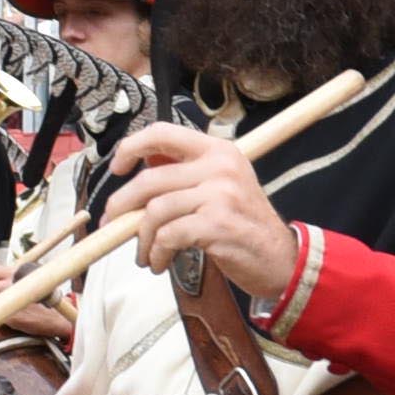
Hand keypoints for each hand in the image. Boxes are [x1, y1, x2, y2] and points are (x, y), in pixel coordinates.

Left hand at [106, 123, 297, 318]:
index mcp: (218, 150)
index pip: (162, 133)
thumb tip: (140, 164)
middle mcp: (220, 166)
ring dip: (141, 238)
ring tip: (145, 254)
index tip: (118, 168)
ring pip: (155, 211)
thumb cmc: (245, 226)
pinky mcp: (217, 223)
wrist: (281, 259)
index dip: (131, 147)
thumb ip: (185, 172)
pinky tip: (160, 262)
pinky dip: (157, 252)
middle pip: (149, 179)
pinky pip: (168, 235)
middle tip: (113, 224)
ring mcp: (220, 194)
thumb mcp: (221, 186)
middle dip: (122, 206)